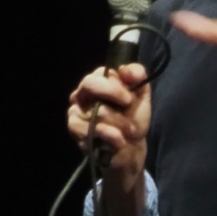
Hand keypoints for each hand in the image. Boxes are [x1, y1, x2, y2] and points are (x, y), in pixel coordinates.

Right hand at [68, 63, 150, 185]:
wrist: (131, 146)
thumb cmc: (134, 115)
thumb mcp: (142, 93)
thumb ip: (137, 74)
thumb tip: (124, 69)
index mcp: (97, 79)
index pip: (100, 72)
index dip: (116, 85)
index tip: (130, 98)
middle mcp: (82, 92)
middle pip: (90, 85)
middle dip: (114, 97)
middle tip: (129, 108)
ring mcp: (75, 111)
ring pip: (96, 112)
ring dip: (119, 123)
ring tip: (128, 129)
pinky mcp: (75, 130)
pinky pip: (93, 130)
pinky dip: (111, 136)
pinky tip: (119, 139)